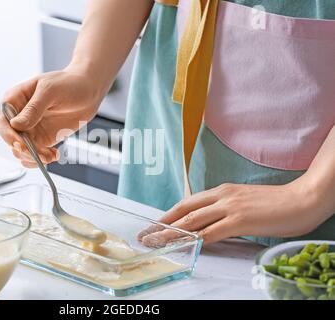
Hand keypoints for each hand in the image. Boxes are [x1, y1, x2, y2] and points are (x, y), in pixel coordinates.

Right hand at [0, 67, 104, 166]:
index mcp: (15, 99)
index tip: (21, 143)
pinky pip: (34, 154)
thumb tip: (16, 125)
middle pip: (10, 139)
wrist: (88, 91)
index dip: (8, 134)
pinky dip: (41, 159)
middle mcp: (19, 116)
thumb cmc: (69, 83)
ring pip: (21, 150)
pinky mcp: (42, 139)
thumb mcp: (50, 91)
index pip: (1, 121)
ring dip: (33, 157)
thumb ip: (33, 108)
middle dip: (23, 149)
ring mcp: (30, 129)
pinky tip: (54, 155)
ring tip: (50, 156)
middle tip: (40, 154)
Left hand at [138, 182, 326, 245]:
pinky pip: (211, 232)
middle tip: (146, 234)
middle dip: (162, 223)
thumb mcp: (244, 201)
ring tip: (155, 241)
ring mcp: (230, 207)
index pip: (188, 203)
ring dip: (171, 233)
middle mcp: (222, 196)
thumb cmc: (277, 203)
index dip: (169, 215)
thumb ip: (226, 209)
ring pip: (192, 221)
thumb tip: (211, 222)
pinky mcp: (240, 220)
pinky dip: (195, 239)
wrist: (303, 198)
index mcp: (222, 191)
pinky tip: (183, 246)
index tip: (155, 225)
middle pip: (183, 210)